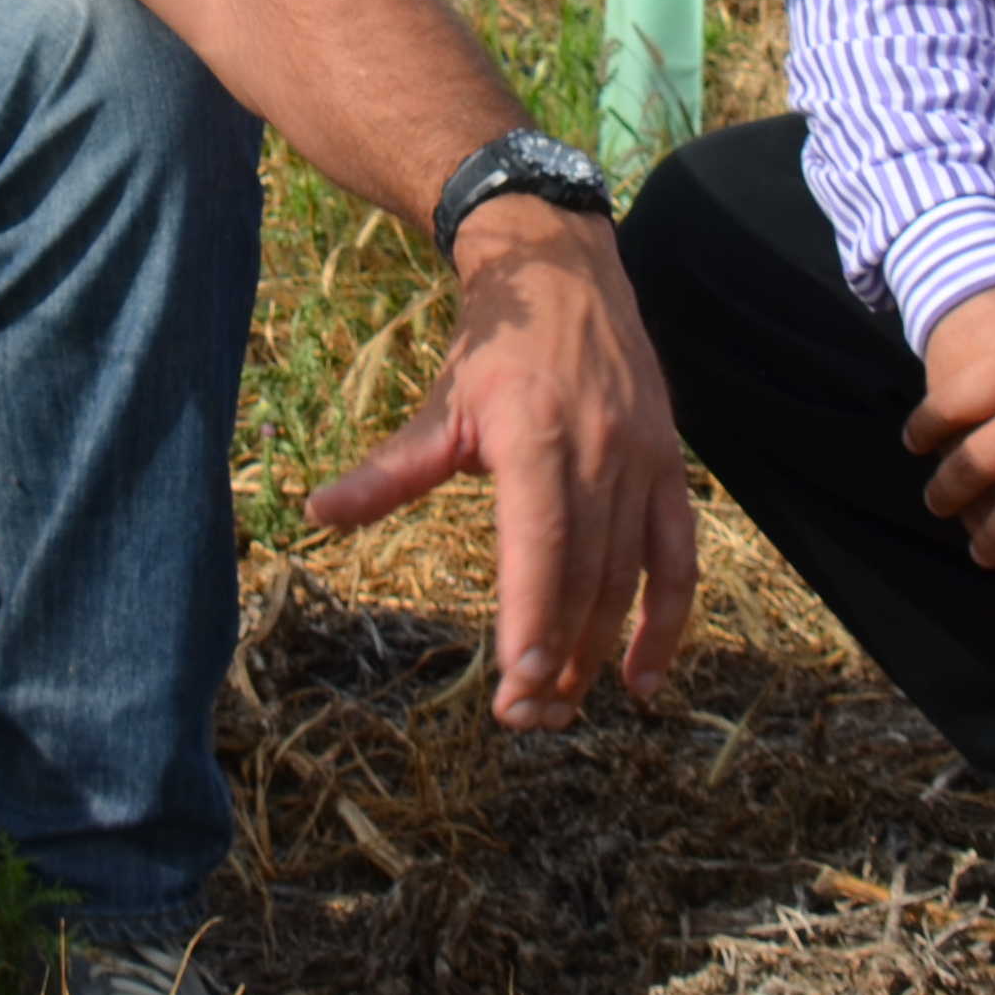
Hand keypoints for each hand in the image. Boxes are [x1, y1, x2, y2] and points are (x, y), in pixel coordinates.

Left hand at [305, 202, 699, 725]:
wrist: (567, 276)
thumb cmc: (494, 349)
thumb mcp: (440, 407)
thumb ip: (390, 472)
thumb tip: (317, 514)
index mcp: (535, 433)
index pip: (541, 540)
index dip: (532, 613)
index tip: (517, 680)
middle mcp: (599, 450)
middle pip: (584, 574)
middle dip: (555, 655)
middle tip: (522, 718)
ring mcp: (641, 462)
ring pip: (626, 576)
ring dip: (596, 650)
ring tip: (558, 706)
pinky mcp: (669, 470)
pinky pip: (676, 558)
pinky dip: (664, 620)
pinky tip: (640, 678)